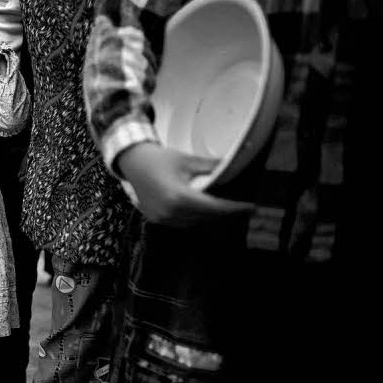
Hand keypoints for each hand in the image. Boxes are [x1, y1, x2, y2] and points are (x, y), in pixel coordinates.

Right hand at [117, 142, 253, 226]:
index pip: (214, 208)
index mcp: (179, 197)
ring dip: (210, 217)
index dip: (234, 209)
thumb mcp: (187, 160)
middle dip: (225, 213)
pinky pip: (181, 223)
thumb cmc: (158, 159)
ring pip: (195, 223)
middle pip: (206, 217)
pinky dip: (194, 218)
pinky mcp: (156, 219)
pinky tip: (201, 209)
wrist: (133, 162)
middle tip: (241, 208)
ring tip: (223, 209)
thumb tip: (232, 167)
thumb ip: (211, 167)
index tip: (250, 208)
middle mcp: (170, 211)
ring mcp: (161, 217)